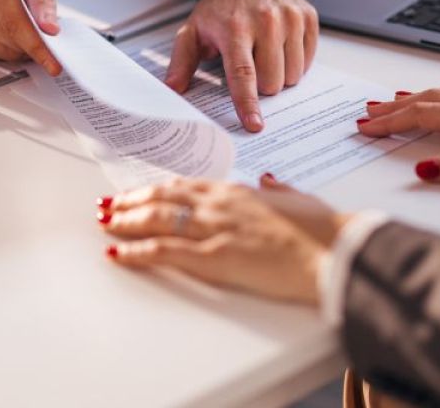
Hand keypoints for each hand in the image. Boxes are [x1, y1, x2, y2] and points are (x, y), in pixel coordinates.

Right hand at [0, 0, 61, 74]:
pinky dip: (9, 50)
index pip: (17, 24)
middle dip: (35, 46)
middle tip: (48, 39)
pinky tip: (8, 33)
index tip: (54, 63)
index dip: (38, 47)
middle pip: (13, 42)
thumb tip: (51, 28)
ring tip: (25, 29)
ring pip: (5, 53)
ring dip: (22, 49)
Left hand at [99, 175, 347, 303]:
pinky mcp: (214, 256)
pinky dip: (137, 251)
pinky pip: (165, 252)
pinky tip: (118, 252)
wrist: (333, 251)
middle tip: (109, 205)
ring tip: (105, 223)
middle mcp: (220, 205)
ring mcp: (214, 229)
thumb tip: (270, 181)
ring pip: (156, 220)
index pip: (185, 186)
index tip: (140, 192)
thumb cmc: (322, 230)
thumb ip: (278, 190)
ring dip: (126, 221)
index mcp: (238, 192)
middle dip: (131, 202)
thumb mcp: (299, 199)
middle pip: (163, 199)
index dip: (157, 189)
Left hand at [164, 0, 318, 132]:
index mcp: (234, 28)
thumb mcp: (194, 30)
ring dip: (279, 75)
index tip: (254, 124)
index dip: (248, 103)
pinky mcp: (307, 17)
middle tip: (251, 67)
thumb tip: (171, 89)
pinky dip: (294, 61)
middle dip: (262, 86)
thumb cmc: (221, 6)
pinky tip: (281, 46)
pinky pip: (308, 60)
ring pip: (293, 75)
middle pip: (272, 81)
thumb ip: (181, 62)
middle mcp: (266, 22)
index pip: (243, 74)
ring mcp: (290, 18)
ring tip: (265, 55)